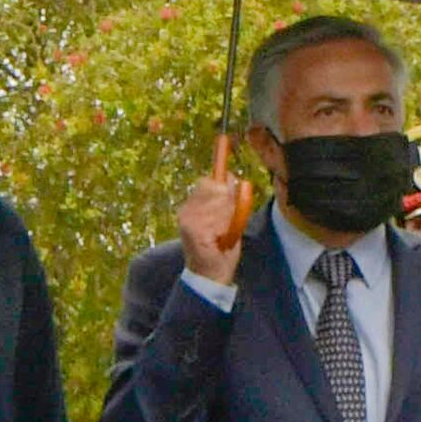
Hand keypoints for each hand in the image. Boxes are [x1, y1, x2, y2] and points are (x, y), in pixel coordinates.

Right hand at [178, 138, 252, 284]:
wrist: (211, 275)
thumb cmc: (220, 248)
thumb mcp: (229, 220)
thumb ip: (229, 199)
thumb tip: (233, 176)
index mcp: (194, 206)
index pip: (209, 181)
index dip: (221, 176)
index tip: (224, 145)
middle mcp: (187, 210)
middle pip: (214, 186)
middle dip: (228, 200)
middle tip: (228, 222)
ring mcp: (187, 219)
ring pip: (218, 200)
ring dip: (227, 215)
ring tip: (224, 232)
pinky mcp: (191, 229)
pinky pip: (217, 216)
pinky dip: (223, 226)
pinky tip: (219, 238)